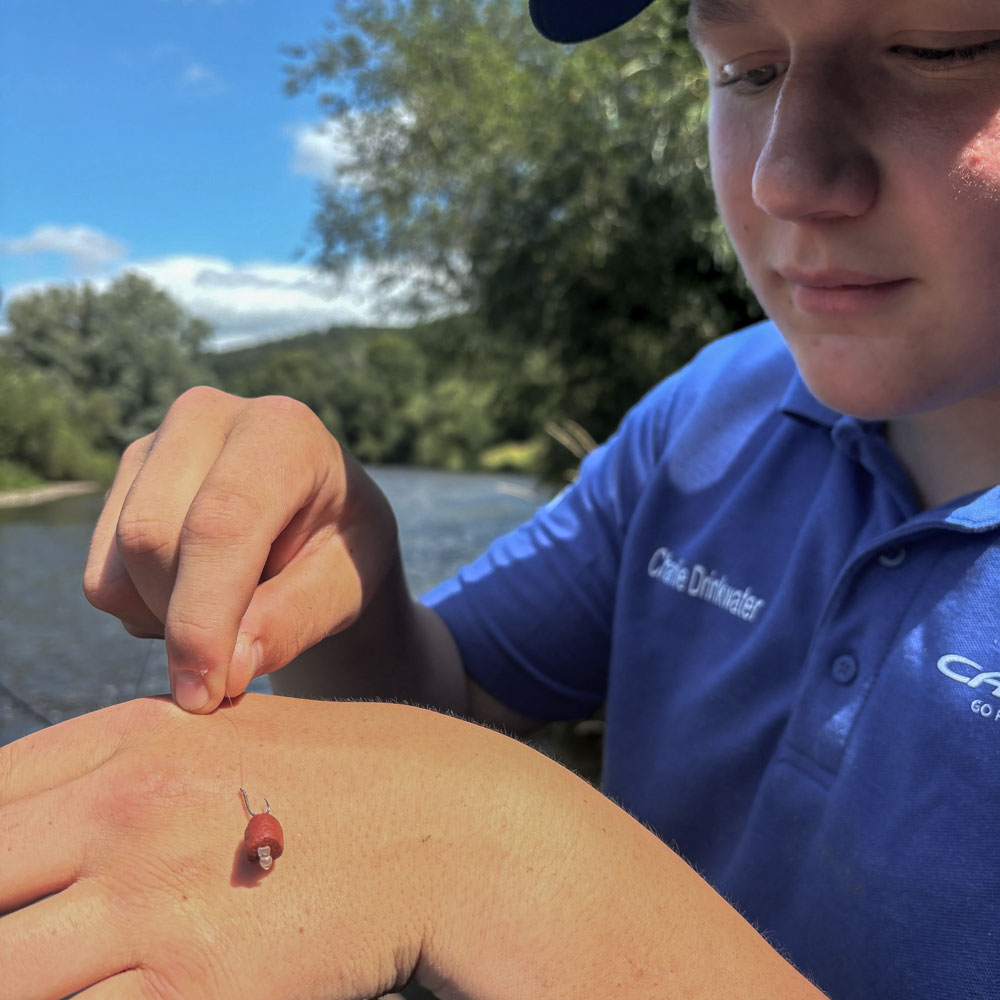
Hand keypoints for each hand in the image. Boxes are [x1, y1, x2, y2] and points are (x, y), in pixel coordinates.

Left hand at [0, 695, 452, 999]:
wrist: (441, 824)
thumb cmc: (328, 781)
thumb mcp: (216, 738)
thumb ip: (111, 774)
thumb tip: (24, 835)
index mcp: (127, 739)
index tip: (13, 893)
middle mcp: (126, 810)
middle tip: (33, 946)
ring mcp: (154, 901)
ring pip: (5, 978)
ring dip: (27, 980)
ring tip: (69, 974)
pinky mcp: (197, 988)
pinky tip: (116, 992)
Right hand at [83, 388, 399, 711]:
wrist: (322, 523)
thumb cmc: (344, 552)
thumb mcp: (346, 587)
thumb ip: (293, 621)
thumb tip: (224, 670)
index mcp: (282, 429)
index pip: (221, 523)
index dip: (205, 616)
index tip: (207, 692)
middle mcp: (206, 416)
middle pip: (152, 539)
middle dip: (186, 622)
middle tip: (237, 660)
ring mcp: (153, 444)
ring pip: (119, 563)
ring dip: (165, 620)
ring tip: (233, 612)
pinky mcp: (122, 483)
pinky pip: (101, 578)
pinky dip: (143, 613)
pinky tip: (198, 598)